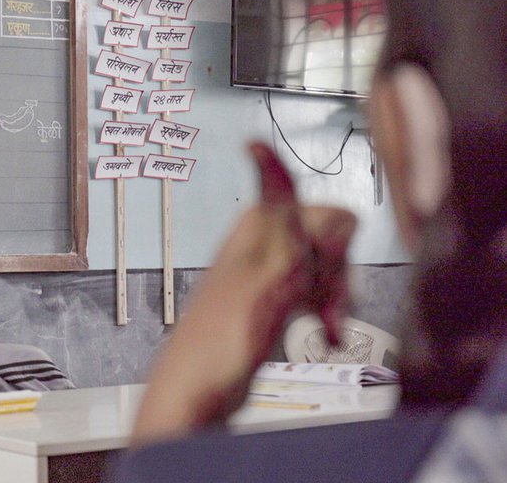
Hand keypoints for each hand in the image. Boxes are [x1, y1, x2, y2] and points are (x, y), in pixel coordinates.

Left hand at [130, 142, 356, 446]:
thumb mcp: (263, 274)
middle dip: (340, 273)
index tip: (328, 245)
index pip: (327, 211)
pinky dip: (326, 312)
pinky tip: (325, 332)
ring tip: (325, 322)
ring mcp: (269, 270)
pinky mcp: (273, 299)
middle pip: (333, 240)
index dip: (338, 238)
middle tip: (322, 302)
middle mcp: (262, 241)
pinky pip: (316, 293)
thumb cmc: (219, 341)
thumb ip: (281, 220)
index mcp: (258, 226)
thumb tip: (260, 148)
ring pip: (327, 266)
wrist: (197, 391)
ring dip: (335, 295)